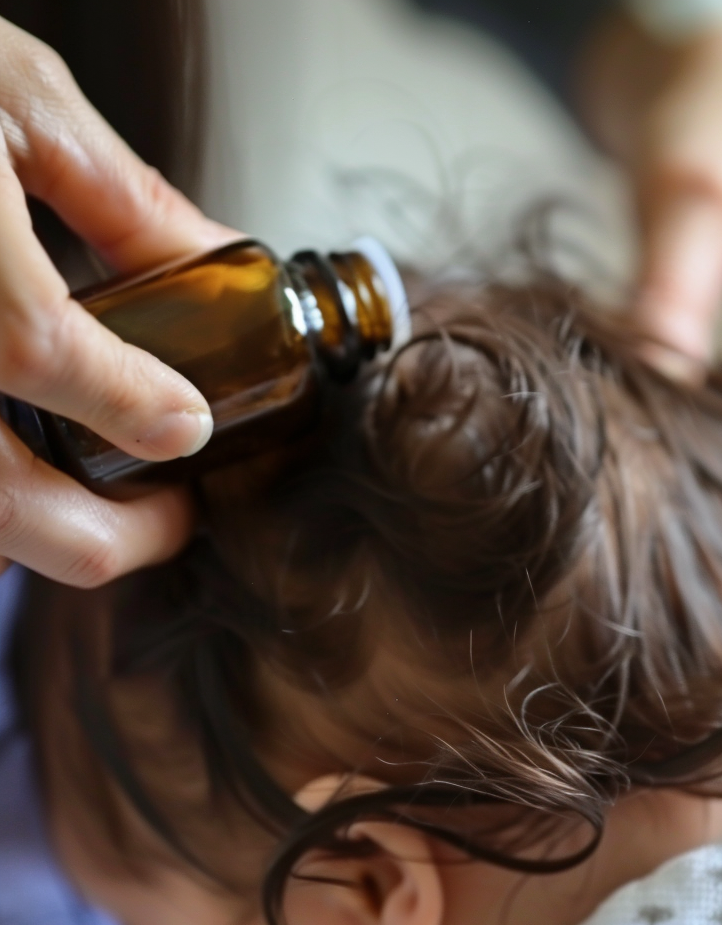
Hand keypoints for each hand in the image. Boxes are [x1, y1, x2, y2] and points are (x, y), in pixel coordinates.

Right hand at [0, 18, 237, 585]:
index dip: (134, 406)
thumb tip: (209, 260)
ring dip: (38, 538)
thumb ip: (120, 197)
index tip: (190, 425)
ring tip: (94, 503)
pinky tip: (18, 475)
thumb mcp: (12, 98)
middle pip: (2, 506)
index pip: (34, 349)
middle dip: (112, 537)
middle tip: (166, 515)